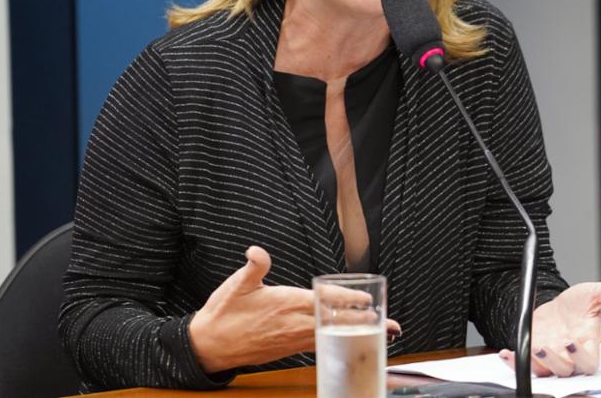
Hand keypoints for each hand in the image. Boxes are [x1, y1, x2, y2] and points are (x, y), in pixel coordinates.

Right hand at [188, 246, 400, 372]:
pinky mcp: (288, 348)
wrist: (209, 345)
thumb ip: (253, 266)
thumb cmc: (224, 313)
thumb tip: (257, 251)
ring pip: (331, 335)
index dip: (348, 300)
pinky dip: (338, 341)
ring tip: (381, 333)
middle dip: (363, 322)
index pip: (323, 300)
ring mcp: (291, 338)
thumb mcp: (236, 284)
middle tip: (391, 325)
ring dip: (356, 333)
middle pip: (335, 321)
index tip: (369, 300)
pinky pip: (318, 344)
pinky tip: (349, 340)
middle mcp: (292, 323)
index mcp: (284, 303)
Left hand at [499, 279, 600, 377]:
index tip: (572, 341)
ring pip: (545, 371)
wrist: (560, 307)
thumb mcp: (594, 293)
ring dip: (536, 363)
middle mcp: (570, 357)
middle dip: (554, 361)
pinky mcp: (535, 356)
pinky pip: (525, 365)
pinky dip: (515, 361)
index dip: (581, 357)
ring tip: (530, 347)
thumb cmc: (580, 304)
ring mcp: (552, 358)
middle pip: (565, 370)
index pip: (589, 362)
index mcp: (588, 345)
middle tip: (544, 347)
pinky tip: (506, 353)